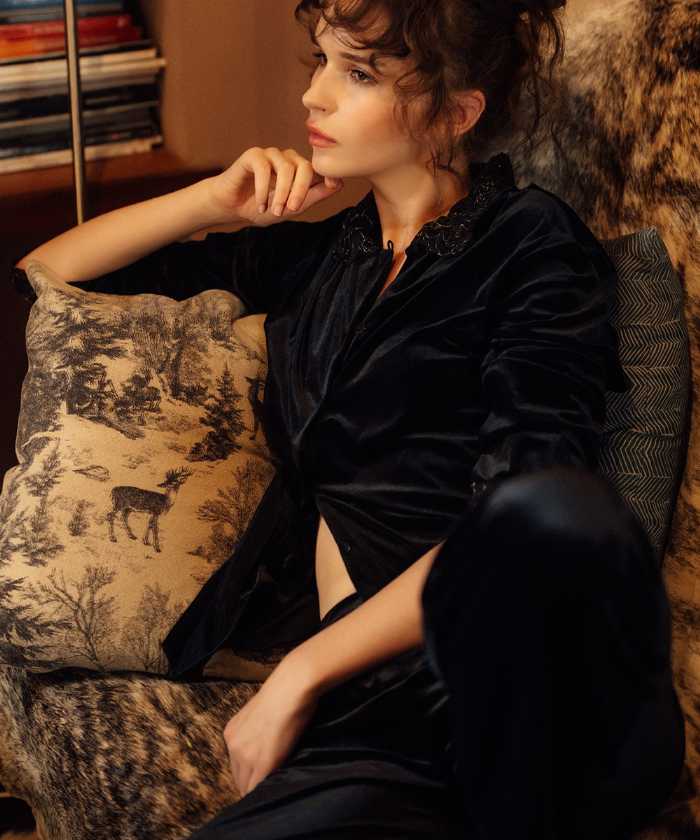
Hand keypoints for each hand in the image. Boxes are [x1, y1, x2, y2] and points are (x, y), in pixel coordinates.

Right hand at [207, 146, 343, 226]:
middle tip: (292, 210)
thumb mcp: (291, 208)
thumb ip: (313, 196)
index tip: (333, 185)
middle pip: (305, 167)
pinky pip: (264, 168)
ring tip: (273, 210)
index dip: (329, 175)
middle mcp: (287, 160)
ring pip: (286, 168)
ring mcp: (271, 155)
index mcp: (299, 171)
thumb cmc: (261, 207)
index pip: (319, 169)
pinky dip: (263, 190)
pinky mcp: (254, 155)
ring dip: (281, 193)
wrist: (232, 208)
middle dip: (300, 190)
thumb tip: (338, 185)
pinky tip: (260, 204)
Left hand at [223, 655, 320, 797]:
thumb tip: (266, 746)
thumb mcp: (262, 714)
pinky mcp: (261, 763)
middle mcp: (232, 744)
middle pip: (238, 778)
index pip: (236, 764)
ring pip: (246, 786)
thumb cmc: (285, 692)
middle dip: (252, 784)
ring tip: (273, 790)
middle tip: (269, 786)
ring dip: (258, 789)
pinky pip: (257, 788)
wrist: (292, 685)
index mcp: (231, 732)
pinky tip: (275, 794)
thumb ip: (258, 733)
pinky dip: (265, 794)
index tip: (263, 776)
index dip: (250, 773)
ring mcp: (244, 754)